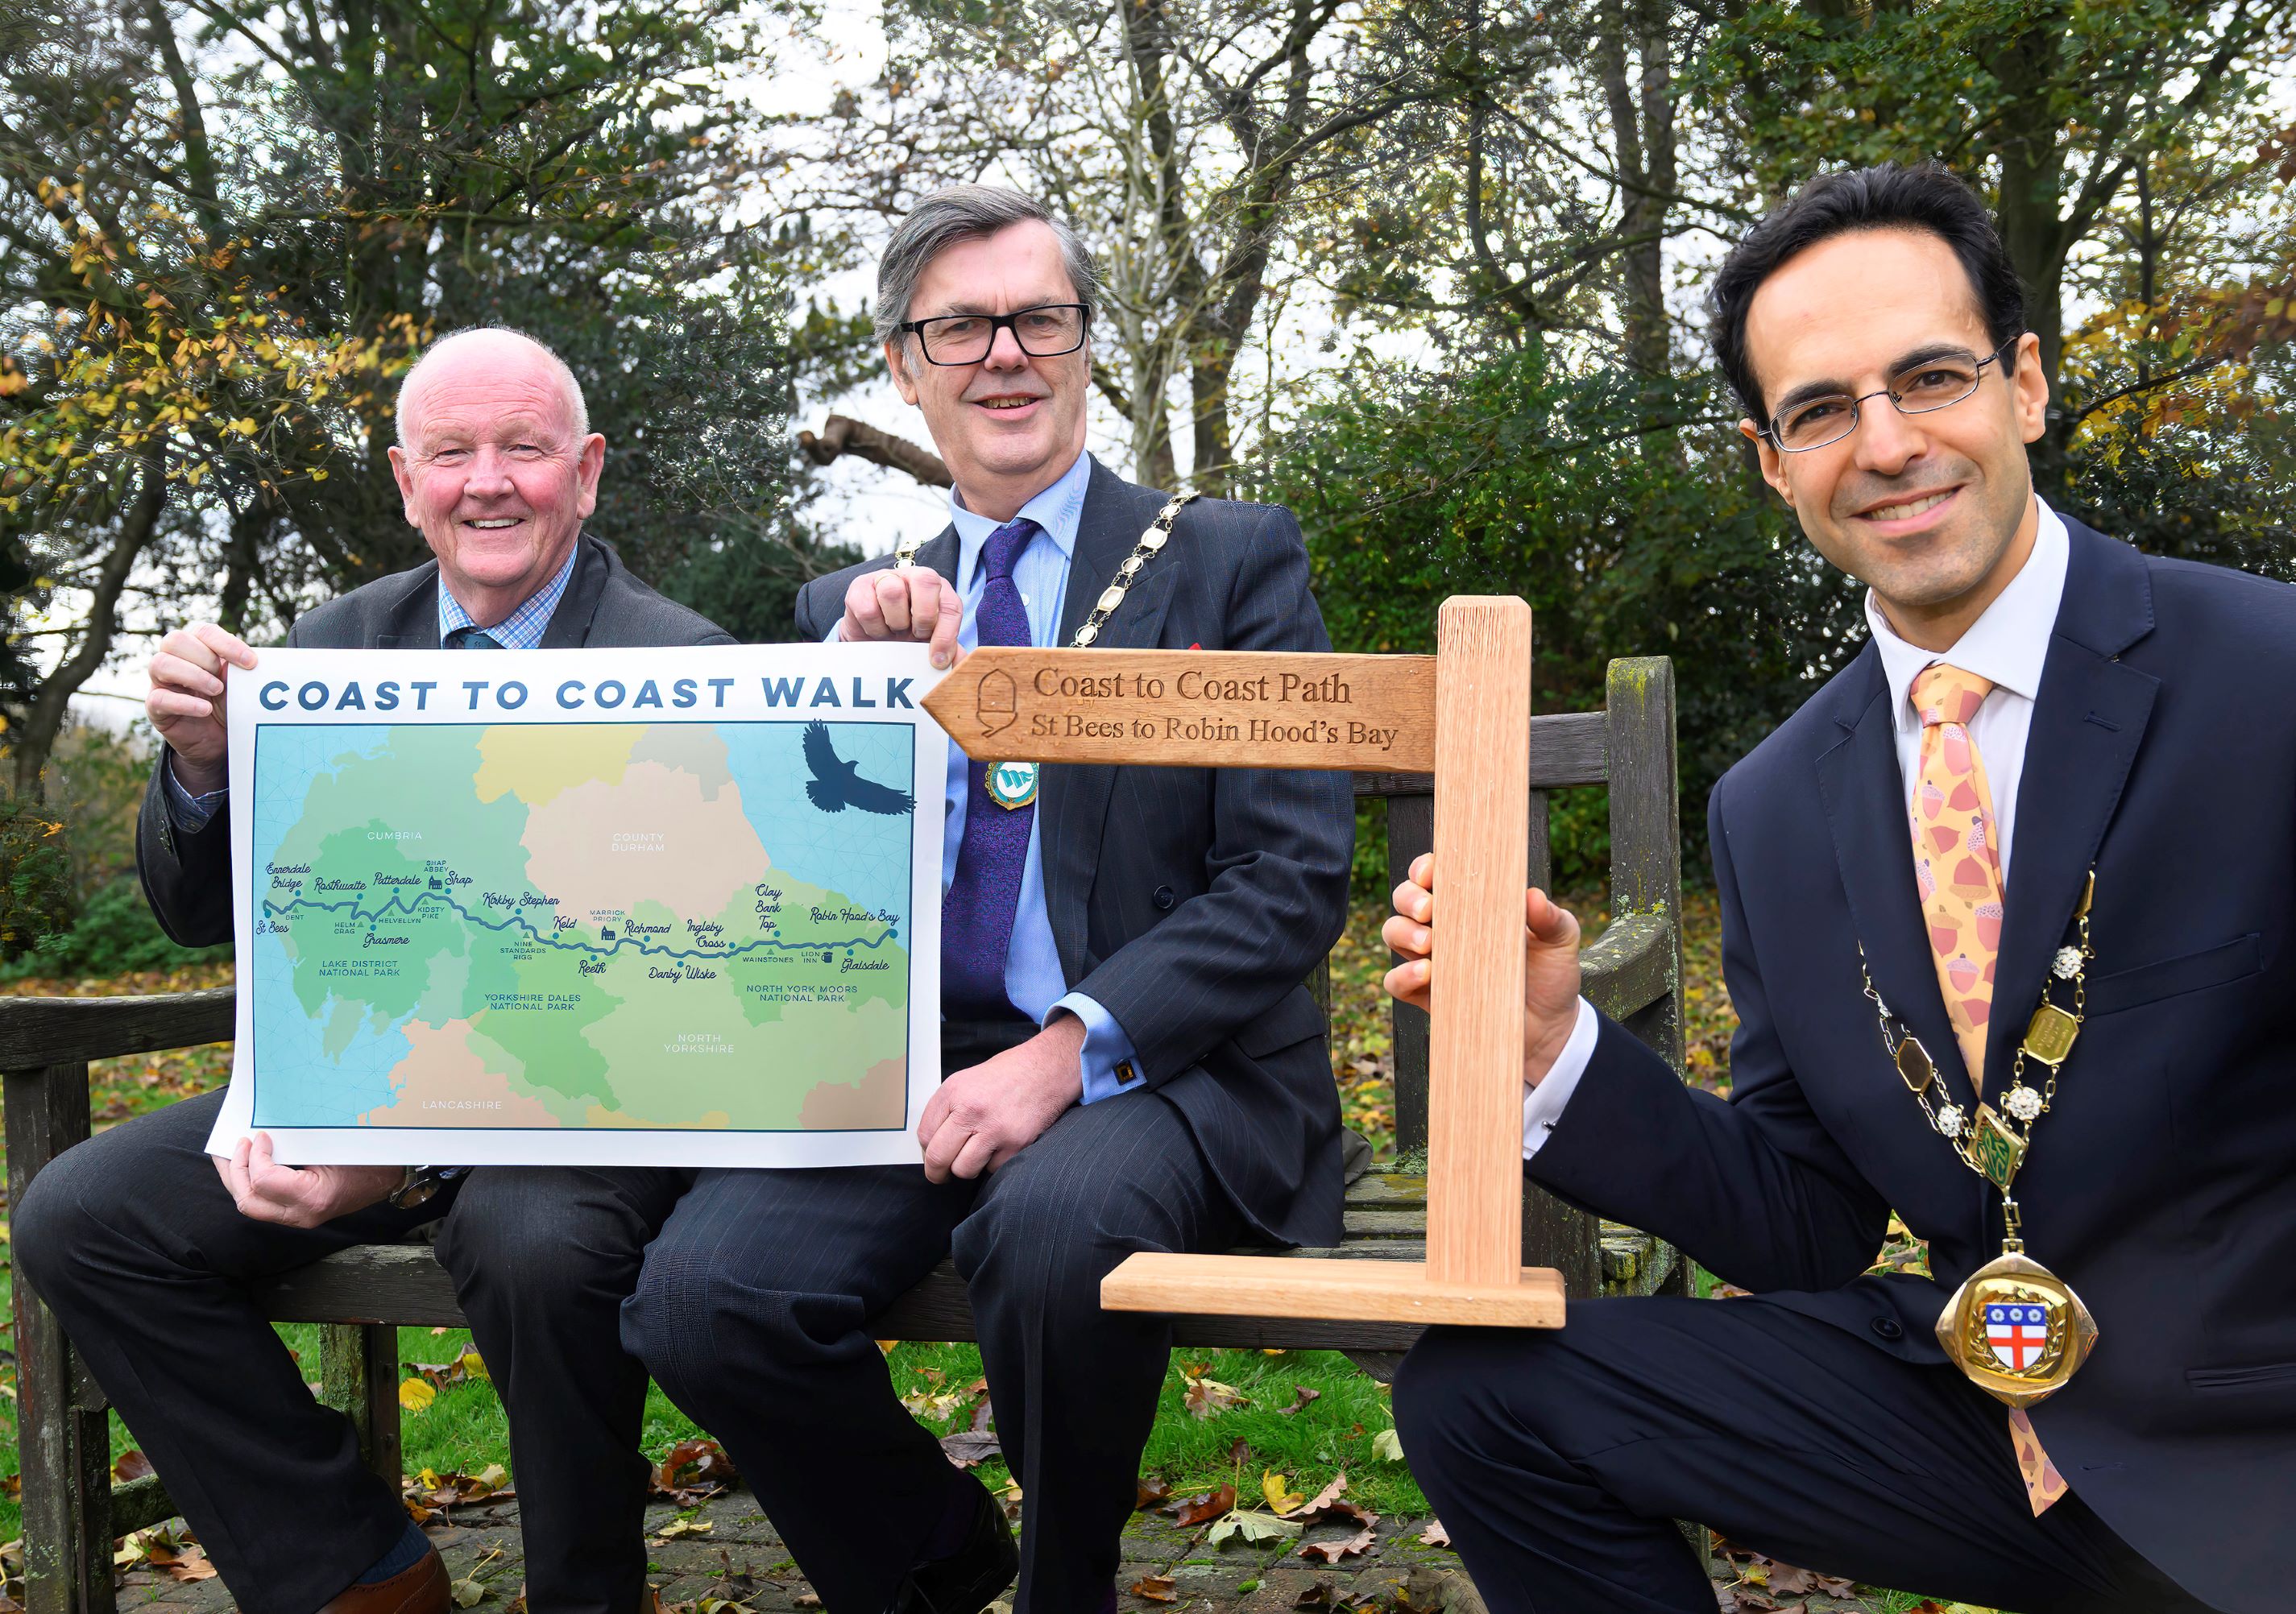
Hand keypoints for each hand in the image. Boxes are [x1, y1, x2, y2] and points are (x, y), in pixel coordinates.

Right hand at [147, 623, 257, 791]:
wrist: (219, 739)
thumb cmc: (229, 704)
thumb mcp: (239, 685)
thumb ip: (241, 670)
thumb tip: (254, 661)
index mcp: (197, 647)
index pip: (204, 631)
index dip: (226, 643)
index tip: (251, 662)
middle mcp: (174, 659)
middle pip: (175, 640)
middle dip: (205, 658)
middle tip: (225, 680)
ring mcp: (161, 682)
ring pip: (161, 664)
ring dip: (194, 676)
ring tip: (216, 691)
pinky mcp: (155, 707)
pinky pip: (159, 698)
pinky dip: (185, 703)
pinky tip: (205, 710)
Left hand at [212, 1134, 403, 1227]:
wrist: (390, 1178)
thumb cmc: (369, 1158)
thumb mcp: (335, 1146)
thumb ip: (298, 1143)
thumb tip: (265, 1131)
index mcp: (313, 1198)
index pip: (264, 1181)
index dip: (255, 1156)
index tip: (261, 1136)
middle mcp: (302, 1215)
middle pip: (248, 1201)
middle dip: (235, 1170)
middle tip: (236, 1145)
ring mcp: (298, 1218)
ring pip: (250, 1206)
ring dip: (237, 1179)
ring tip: (232, 1155)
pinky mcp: (296, 1214)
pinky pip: (262, 1203)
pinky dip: (250, 1183)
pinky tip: (248, 1166)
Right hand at [840, 565, 962, 669]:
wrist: (871, 639)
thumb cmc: (907, 637)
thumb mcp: (929, 645)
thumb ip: (949, 652)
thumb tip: (962, 664)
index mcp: (938, 590)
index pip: (951, 604)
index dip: (947, 635)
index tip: (937, 660)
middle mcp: (913, 576)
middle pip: (926, 580)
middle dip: (924, 617)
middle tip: (915, 636)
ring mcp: (885, 578)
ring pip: (893, 592)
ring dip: (895, 622)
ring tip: (894, 633)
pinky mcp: (859, 587)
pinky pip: (867, 607)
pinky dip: (874, 628)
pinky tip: (877, 631)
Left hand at [918, 1016, 1086, 1180]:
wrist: (1047, 1068)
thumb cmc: (1008, 1074)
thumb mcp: (967, 1080)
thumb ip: (947, 1109)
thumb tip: (932, 1143)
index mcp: (954, 1091)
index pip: (924, 1135)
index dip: (928, 1150)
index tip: (934, 1155)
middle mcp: (971, 1109)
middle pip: (938, 1158)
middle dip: (937, 1173)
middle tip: (942, 1175)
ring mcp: (994, 1128)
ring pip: (964, 1169)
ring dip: (969, 1167)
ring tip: (978, 1152)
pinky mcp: (1016, 1143)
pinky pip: (993, 1169)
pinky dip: (996, 1162)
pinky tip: (1002, 1144)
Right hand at [1382, 853, 1583, 1085]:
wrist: (1549, 1027)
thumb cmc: (1550, 974)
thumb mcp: (1559, 940)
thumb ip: (1550, 917)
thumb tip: (1532, 896)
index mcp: (1471, 904)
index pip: (1435, 875)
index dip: (1425, 867)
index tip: (1432, 872)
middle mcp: (1444, 927)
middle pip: (1404, 898)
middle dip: (1408, 897)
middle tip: (1428, 909)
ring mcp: (1432, 961)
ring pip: (1393, 933)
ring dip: (1403, 932)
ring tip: (1429, 943)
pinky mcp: (1427, 995)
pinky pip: (1395, 981)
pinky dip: (1402, 974)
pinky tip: (1425, 973)